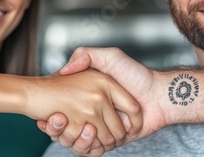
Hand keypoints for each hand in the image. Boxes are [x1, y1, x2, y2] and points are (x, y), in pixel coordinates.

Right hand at [38, 47, 167, 154]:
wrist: (160, 96)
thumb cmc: (136, 75)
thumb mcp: (110, 57)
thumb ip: (86, 55)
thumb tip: (64, 70)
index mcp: (89, 95)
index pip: (61, 109)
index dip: (51, 115)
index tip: (42, 115)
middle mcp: (93, 112)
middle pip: (66, 128)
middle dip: (56, 128)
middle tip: (48, 121)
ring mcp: (101, 127)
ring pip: (75, 141)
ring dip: (68, 137)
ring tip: (64, 129)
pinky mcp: (110, 141)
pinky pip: (91, 150)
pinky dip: (85, 147)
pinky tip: (81, 135)